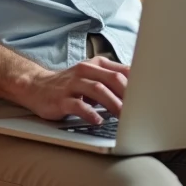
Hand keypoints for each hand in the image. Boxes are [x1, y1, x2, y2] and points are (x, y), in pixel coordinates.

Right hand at [15, 56, 130, 124]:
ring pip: (97, 90)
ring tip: (124, 117)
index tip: (150, 96)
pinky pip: (78, 105)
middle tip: (140, 109)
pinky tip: (98, 120)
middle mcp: (84, 71)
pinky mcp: (61, 99)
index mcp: (95, 65)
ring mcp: (72, 85)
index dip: (137, 83)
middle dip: (128, 94)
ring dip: (113, 103)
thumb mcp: (91, 76)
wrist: (35, 87)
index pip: (121, 70)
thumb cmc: (69, 85)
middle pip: (111, 78)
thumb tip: (139, 88)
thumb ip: (112, 79)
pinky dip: (90, 113)